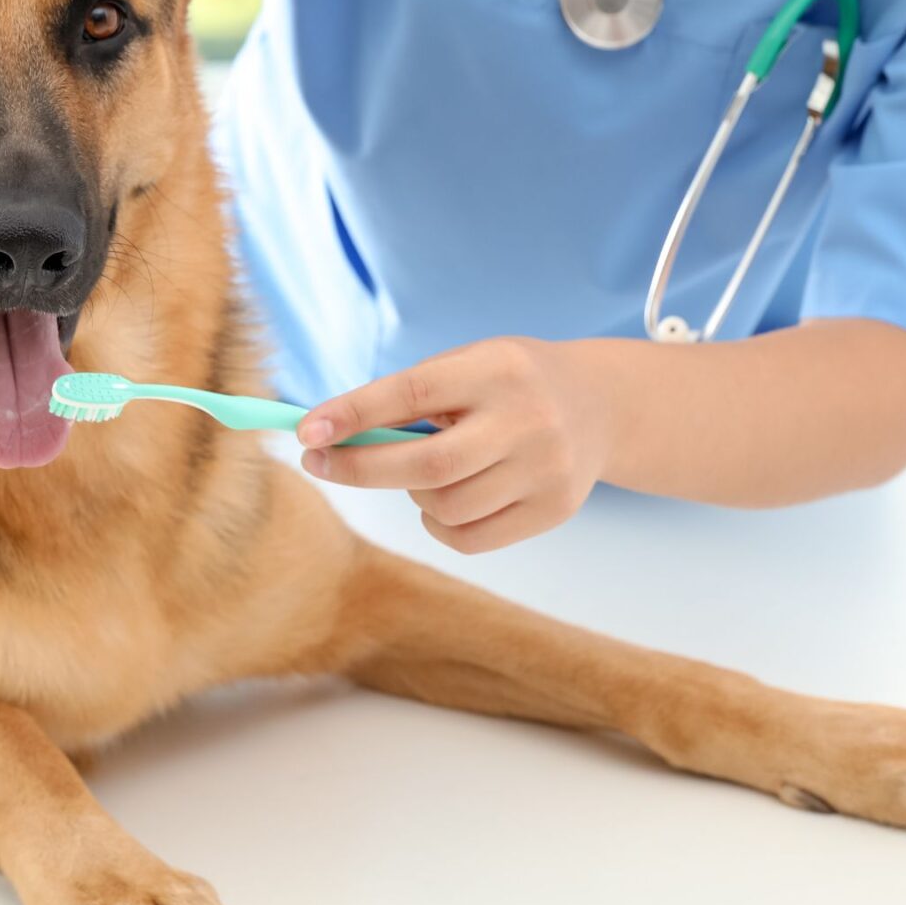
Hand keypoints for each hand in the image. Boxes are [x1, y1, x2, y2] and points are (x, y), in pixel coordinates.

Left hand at [295, 338, 613, 553]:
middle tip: (318, 463)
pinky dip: (439, 523)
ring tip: (420, 471)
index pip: (414, 393)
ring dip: (410, 494)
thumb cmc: (508, 384)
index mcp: (498, 369)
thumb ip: (407, 399)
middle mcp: (528, 419)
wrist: (599, 405)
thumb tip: (330, 436)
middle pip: (428, 464)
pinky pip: (469, 538)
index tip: (306, 431)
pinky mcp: (554, 509)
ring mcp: (547, 469)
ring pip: (445, 507)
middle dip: (360, 469)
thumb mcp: (466, 366)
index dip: (355, 414)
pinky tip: (446, 499)